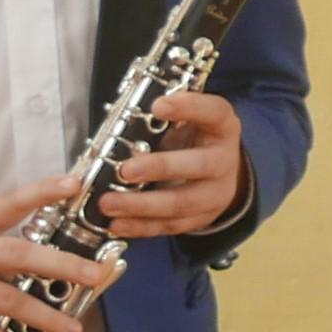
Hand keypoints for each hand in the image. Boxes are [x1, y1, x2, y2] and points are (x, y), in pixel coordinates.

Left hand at [98, 91, 247, 237]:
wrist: (220, 171)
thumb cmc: (192, 135)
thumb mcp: (185, 117)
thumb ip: (162, 116)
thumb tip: (120, 121)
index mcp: (221, 126)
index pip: (213, 112)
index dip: (188, 107)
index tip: (158, 105)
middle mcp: (223, 161)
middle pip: (199, 166)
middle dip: (160, 168)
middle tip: (126, 170)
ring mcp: (215, 194)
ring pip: (181, 203)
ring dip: (141, 205)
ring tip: (108, 203)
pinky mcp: (200, 218)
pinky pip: (170, 225)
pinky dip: (141, 226)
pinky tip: (116, 223)